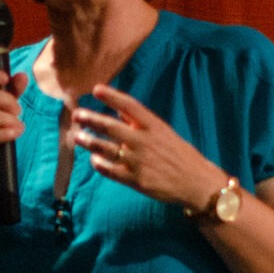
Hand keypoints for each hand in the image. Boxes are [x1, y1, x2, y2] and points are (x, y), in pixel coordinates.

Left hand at [73, 87, 223, 211]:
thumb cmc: (180, 155)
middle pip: (112, 127)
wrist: (196, 183)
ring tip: (77, 136)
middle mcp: (145, 141)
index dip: (112, 96)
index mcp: (154, 126)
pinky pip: (111, 171)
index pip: (130, 106)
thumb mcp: (164, 134)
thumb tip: (118, 112)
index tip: (96, 89)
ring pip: (106, 148)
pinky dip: (100, 164)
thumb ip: (141, 124)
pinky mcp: (136, 180)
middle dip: (92, 119)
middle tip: (77, 114)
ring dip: (89, 141)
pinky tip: (93, 159)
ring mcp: (139, 161)